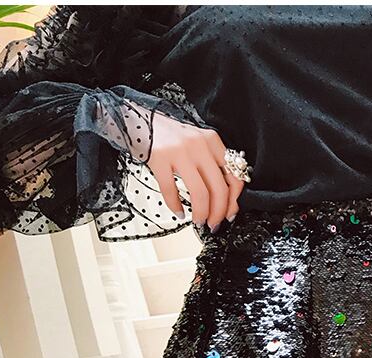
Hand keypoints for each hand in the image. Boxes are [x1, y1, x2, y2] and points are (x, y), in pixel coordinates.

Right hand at [146, 111, 243, 230]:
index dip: (234, 201)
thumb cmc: (168, 135)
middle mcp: (199, 146)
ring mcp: (179, 152)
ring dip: (202, 214)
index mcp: (212, 141)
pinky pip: (171, 191)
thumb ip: (211, 161)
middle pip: (219, 188)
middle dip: (219, 213)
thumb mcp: (197, 142)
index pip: (235, 176)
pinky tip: (179, 212)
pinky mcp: (159, 159)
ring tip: (199, 222)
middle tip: (214, 224)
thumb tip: (223, 196)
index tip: (230, 214)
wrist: (137, 118)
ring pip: (200, 193)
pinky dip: (176, 207)